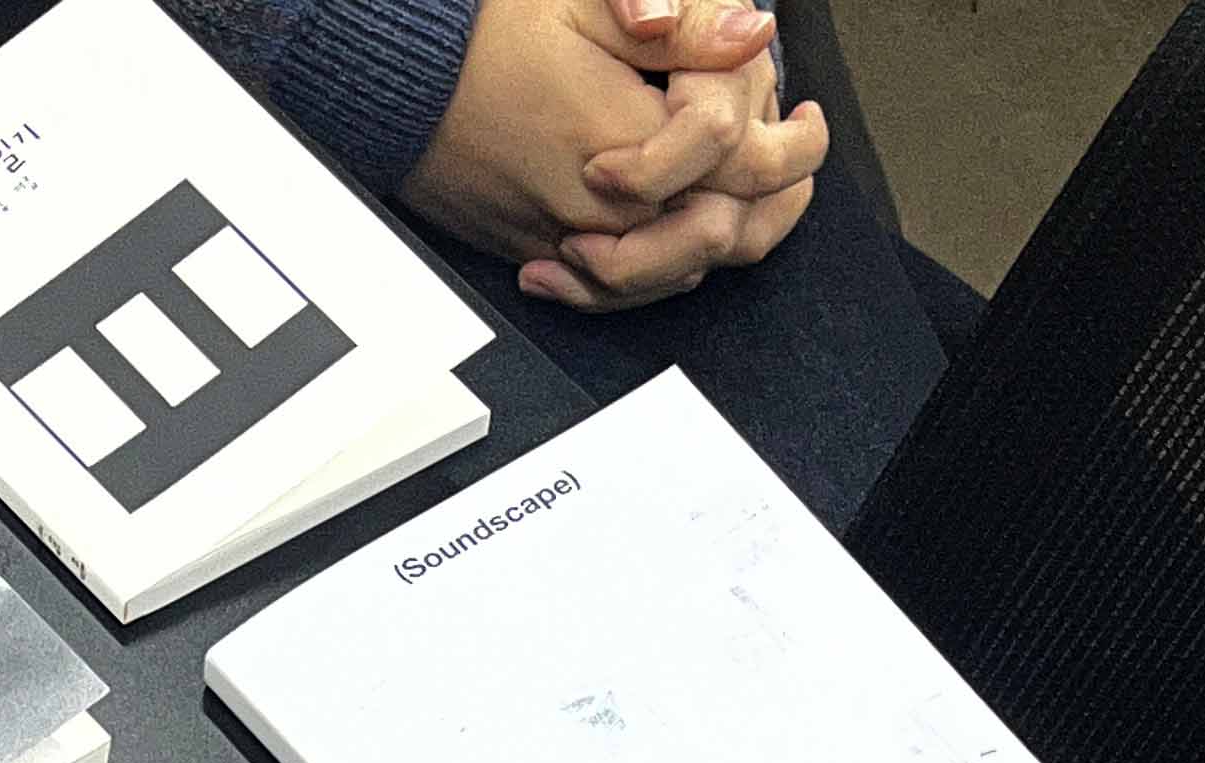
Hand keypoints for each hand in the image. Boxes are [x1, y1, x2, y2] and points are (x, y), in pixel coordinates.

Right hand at [399, 0, 824, 307]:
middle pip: (720, 235)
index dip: (790, 143)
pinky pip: (620, 291)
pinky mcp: (544, 257)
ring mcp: (572, 244)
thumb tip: (750, 33)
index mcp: (632, 145)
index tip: (803, 114)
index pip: (740, 167)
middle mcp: (606, 212)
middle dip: (769, 197)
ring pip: (675, 274)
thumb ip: (679, 22)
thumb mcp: (587, 3)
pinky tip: (671, 241)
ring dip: (719, 238)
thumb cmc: (484, 43)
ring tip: (745, 199)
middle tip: (794, 155)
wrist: (401, 90)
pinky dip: (655, 272)